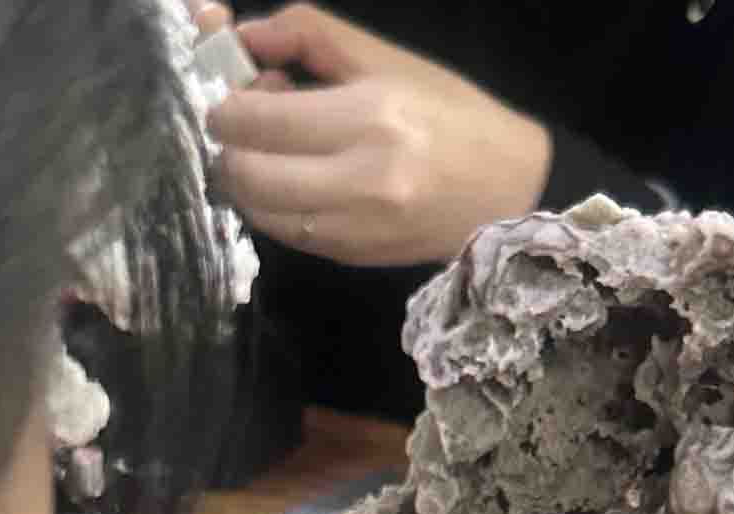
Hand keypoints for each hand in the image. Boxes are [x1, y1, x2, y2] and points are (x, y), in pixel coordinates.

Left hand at [203, 5, 551, 266]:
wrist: (508, 191)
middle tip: (242, 122)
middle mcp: (356, 180)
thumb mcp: (384, 58)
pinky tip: (291, 180)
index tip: (229, 90)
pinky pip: (283, 232)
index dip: (225, 104)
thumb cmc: (451, 115)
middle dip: (228, 144)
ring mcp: (351, 228)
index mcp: (368, 117)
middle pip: (246, 171)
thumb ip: (309, 35)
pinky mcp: (349, 257)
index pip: (257, 119)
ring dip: (243, 179)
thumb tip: (243, 37)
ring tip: (269, 150)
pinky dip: (270, 205)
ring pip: (256, 209)